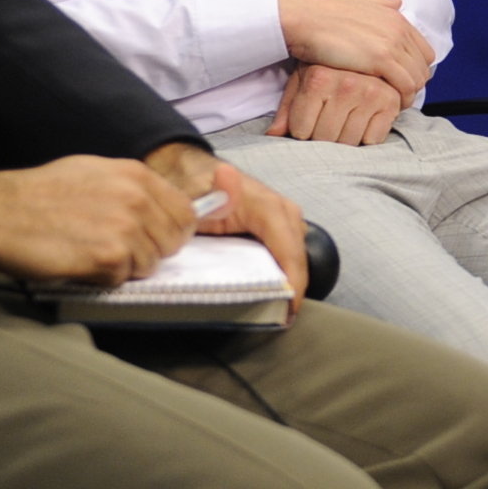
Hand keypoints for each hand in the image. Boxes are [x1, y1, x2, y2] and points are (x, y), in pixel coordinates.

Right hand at [0, 154, 193, 285]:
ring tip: (89, 251)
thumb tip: (160, 207)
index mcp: (136, 175)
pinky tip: (77, 261)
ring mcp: (125, 228)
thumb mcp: (94, 172)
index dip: (171, 230)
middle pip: (172, 242)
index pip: (185, 212)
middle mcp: (137, 199)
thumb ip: (131, 188)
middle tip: (114, 249)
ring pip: (149, 264)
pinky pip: (122, 278)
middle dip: (149, 250)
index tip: (155, 238)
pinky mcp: (108, 257)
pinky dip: (102, 277)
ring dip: (123, 266)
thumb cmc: (38, 193)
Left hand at [189, 155, 312, 308]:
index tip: (288, 312)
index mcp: (267, 206)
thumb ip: (214, 192)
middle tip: (282, 318)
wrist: (190, 171)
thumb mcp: (196, 192)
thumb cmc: (193, 185)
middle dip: (294, 286)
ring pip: (296, 253)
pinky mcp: (277, 226)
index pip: (289, 248)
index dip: (292, 282)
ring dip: (290, 279)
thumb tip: (226, 177)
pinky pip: (287, 251)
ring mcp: (283, 218)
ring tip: (280, 308)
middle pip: (297, 254)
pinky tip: (274, 289)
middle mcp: (282, 211)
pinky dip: (282, 271)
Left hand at [271, 63, 407, 145]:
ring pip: (348, 141)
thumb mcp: (302, 80)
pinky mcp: (391, 101)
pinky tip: (363, 121)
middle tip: (325, 125)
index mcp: (319, 79)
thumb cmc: (325, 64)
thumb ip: (287, 109)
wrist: (362, 41)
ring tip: (343, 123)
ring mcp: (371, 93)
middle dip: (322, 138)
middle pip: (324, 138)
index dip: (301, 132)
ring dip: (344, 139)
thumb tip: (272, 135)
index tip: (306, 123)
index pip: (301, 131)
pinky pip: (373, 139)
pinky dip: (367, 137)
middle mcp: (346, 85)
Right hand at [277, 0, 435, 98]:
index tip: (402, 83)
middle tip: (398, 98)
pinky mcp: (381, 59)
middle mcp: (400, 30)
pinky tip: (388, 106)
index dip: (415, 70)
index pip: (425, 52)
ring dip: (408, 95)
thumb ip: (382, 6)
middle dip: (413, 85)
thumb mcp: (360, 4)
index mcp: (397, 18)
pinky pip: (405, 86)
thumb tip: (398, 1)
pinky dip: (401, 99)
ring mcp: (392, 44)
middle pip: (423, 68)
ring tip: (392, 105)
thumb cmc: (325, 15)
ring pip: (417, 79)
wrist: (306, 19)